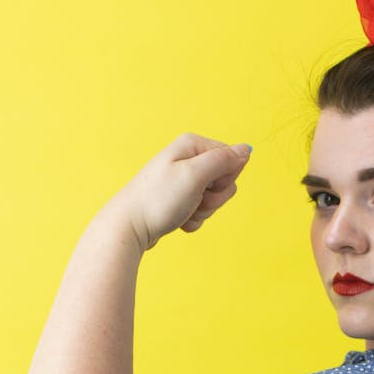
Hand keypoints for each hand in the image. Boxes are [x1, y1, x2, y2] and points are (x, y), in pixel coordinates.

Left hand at [113, 133, 251, 250]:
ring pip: (214, 198)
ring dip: (204, 211)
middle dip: (214, 197)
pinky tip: (177, 220)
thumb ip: (223, 160)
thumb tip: (245, 149)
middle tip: (193, 200)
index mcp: (192, 145)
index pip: (231, 159)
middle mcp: (187, 159)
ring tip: (182, 211)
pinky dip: (193, 219)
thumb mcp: (195, 176)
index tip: (205, 185)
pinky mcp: (179, 199)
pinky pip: (201, 210)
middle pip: (225, 180)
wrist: (129, 227)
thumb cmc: (158, 200)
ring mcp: (183, 180)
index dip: (225, 177)